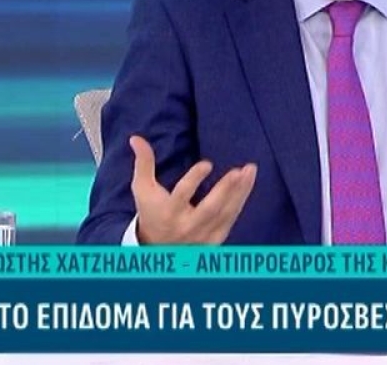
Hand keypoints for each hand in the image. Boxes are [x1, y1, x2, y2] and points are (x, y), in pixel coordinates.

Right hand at [129, 135, 256, 243]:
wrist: (157, 248)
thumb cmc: (151, 211)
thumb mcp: (143, 188)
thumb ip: (143, 163)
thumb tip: (136, 138)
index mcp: (169, 212)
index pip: (182, 196)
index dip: (194, 179)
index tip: (207, 163)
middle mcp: (187, 226)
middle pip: (210, 208)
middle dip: (226, 189)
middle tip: (239, 170)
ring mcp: (203, 235)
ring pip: (226, 213)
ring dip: (241, 192)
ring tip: (250, 170)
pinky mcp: (215, 240)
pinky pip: (231, 219)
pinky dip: (240, 202)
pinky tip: (247, 185)